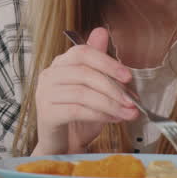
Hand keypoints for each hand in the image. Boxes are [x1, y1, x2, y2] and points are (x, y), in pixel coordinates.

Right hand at [32, 27, 136, 154]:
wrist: (62, 146)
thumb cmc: (78, 117)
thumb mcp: (93, 88)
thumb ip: (98, 64)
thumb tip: (102, 32)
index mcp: (60, 64)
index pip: (82, 53)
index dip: (107, 62)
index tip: (128, 76)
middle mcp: (49, 76)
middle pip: (83, 72)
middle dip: (113, 87)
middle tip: (131, 100)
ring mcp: (44, 94)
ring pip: (82, 93)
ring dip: (110, 104)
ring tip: (127, 113)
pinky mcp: (46, 114)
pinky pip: (76, 110)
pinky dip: (99, 115)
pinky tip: (113, 119)